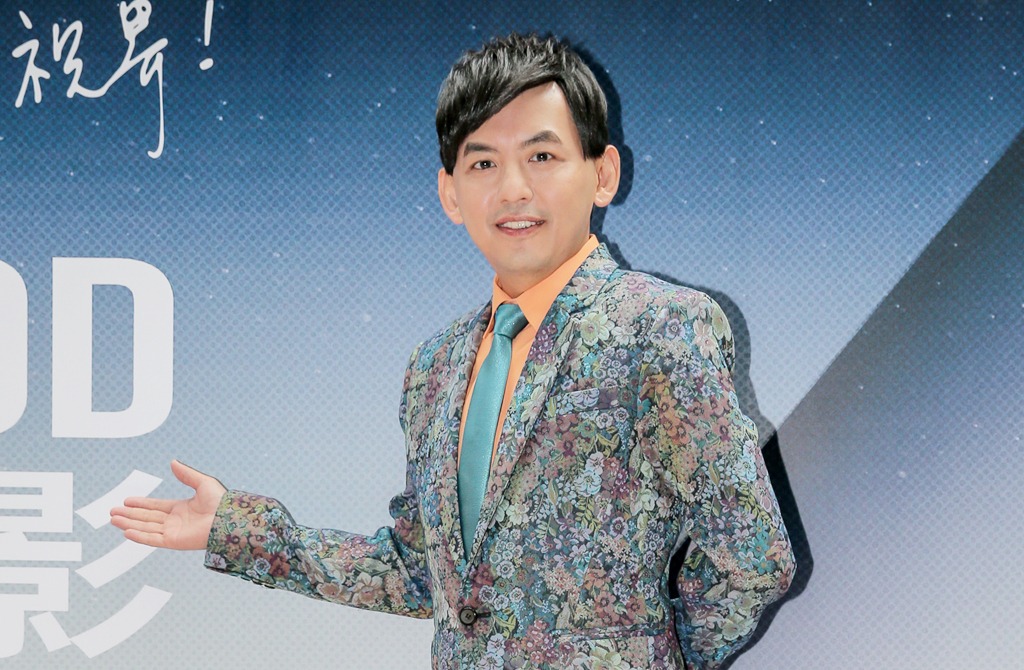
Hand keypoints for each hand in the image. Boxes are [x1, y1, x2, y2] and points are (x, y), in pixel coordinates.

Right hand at [110, 459, 226, 549]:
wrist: (228, 519)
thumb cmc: (221, 502)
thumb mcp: (202, 483)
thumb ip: (186, 474)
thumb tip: (173, 462)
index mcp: (181, 508)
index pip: (155, 506)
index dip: (141, 504)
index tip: (126, 500)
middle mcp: (175, 521)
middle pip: (147, 517)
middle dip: (130, 514)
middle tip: (113, 511)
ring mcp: (173, 532)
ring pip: (146, 527)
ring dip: (129, 523)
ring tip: (113, 519)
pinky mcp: (173, 541)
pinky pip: (152, 539)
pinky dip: (139, 536)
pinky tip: (126, 531)